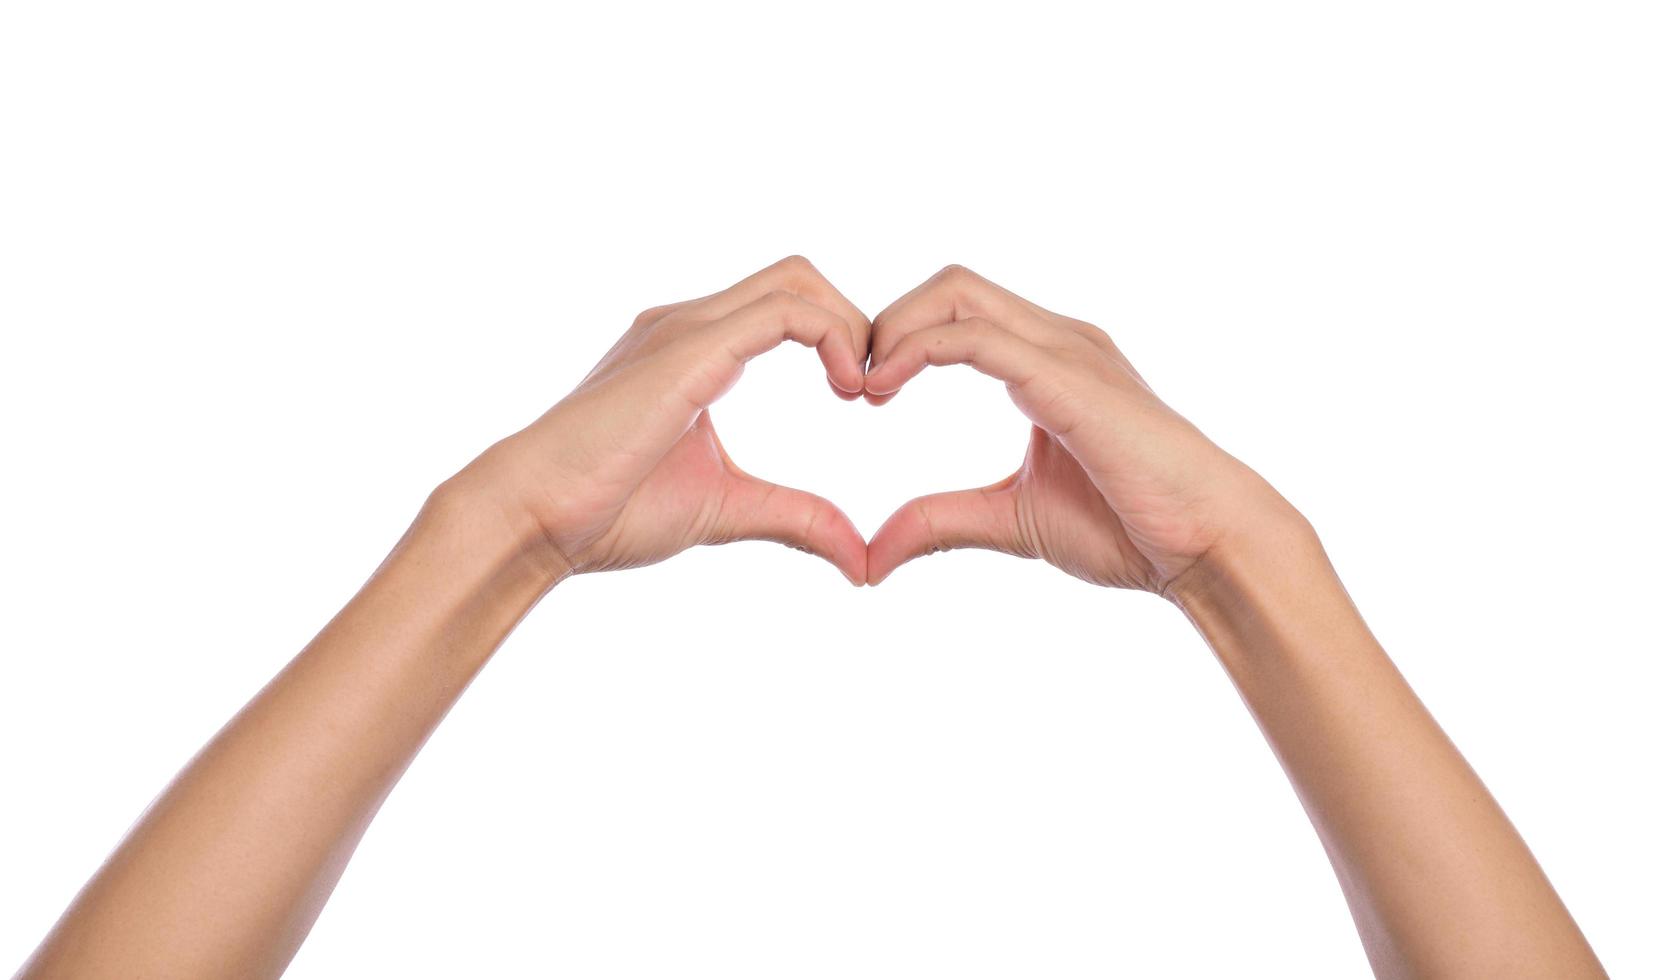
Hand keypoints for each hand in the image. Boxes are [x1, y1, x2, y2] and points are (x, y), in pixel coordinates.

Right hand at [450, 256, 871, 584]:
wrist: (537, 516)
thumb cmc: (610, 511)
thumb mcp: (728, 509)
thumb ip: (795, 518)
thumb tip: (859, 562)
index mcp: (695, 350)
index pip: (786, 304)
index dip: (841, 336)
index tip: (862, 397)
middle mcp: (689, 324)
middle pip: (798, 277)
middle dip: (855, 322)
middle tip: (874, 390)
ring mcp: (685, 328)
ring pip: (796, 280)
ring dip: (851, 326)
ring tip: (862, 391)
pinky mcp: (690, 349)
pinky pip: (782, 311)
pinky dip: (833, 336)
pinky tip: (846, 389)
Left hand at [862, 265, 1301, 593]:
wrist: (1208, 546)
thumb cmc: (1131, 529)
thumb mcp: (1010, 520)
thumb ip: (940, 522)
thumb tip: (871, 556)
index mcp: (1046, 361)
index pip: (955, 310)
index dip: (897, 338)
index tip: (861, 393)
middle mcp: (1057, 340)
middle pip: (949, 285)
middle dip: (887, 321)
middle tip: (853, 385)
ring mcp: (1066, 350)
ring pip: (956, 294)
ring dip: (893, 330)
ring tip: (864, 389)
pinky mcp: (1068, 378)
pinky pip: (977, 338)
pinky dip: (920, 350)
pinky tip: (887, 389)